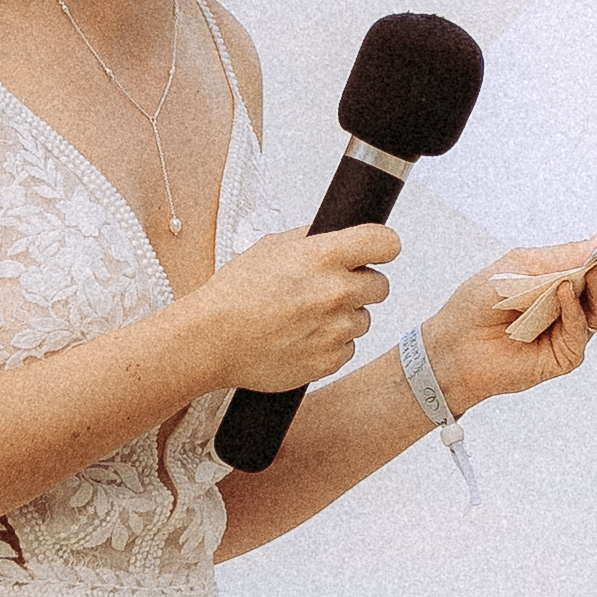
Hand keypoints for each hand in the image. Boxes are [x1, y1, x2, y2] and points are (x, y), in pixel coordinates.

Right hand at [202, 224, 395, 394]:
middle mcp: (336, 292)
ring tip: (306, 317)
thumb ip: (312, 239)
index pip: (386, 243)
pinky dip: (330, 344)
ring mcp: (334, 330)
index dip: (382, 247)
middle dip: (361, 285)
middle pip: (381, 285)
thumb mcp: (271, 247)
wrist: (210, 340)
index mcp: (324, 256)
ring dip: (344, 317)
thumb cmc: (234, 293)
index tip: (377, 252)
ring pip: (364, 319)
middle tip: (331, 289)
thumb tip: (339, 235)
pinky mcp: (329, 361)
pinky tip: (302, 338)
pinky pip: (347, 348)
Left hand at [425, 245, 596, 403]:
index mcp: (558, 278)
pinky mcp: (565, 354)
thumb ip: (562, 256)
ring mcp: (569, 330)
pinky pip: (581, 331)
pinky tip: (563, 294)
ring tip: (596, 271)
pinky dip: (574, 311)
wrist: (454, 345)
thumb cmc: (479, 303)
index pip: (594, 261)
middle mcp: (568, 304)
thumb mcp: (521, 266)